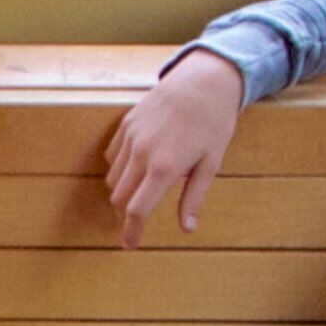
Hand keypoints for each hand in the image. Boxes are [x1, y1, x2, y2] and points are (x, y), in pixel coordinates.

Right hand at [103, 47, 244, 247]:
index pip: (138, 210)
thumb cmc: (213, 123)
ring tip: (141, 192)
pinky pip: (112, 155)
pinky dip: (119, 169)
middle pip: (120, 197)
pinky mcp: (126, 123)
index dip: (132, 231)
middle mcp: (142, 154)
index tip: (130, 245)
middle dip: (127, 213)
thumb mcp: (211, 164)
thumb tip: (186, 229)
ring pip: (113, 178)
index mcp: (164, 168)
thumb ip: (194, 197)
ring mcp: (131, 137)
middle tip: (139, 220)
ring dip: (123, 192)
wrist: (203, 80)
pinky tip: (136, 168)